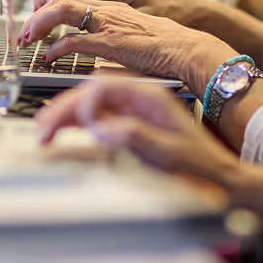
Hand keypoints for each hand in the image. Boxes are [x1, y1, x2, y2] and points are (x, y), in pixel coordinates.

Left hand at [32, 0, 262, 78]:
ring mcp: (109, 23)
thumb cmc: (163, 47)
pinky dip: (57, 48)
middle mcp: (107, 9)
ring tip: (28, 41)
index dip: (46, 10)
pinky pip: (75, 40)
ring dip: (39, 26)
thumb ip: (109, 35)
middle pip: (59, 0)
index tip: (35, 25)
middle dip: (35, 16)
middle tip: (22, 35)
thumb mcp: (131, 34)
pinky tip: (50, 57)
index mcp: (111, 6)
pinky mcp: (112, 41)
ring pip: (62, 11)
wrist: (186, 48)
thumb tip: (88, 50)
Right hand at [36, 80, 262, 215]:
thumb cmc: (198, 162)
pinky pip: (98, 116)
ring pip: (91, 104)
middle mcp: (139, 97)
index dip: (80, 103)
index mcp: (148, 95)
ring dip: (66, 115)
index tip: (68, 123)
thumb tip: (100, 127)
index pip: (103, 87)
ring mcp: (133, 109)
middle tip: (43, 129)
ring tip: (44, 130)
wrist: (218, 175)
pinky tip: (64, 130)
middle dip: (64, 109)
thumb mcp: (167, 151)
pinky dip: (78, 122)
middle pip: (91, 93)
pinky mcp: (130, 122)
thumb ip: (133, 136)